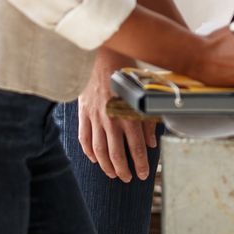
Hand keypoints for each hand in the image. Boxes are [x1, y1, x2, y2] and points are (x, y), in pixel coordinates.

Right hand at [78, 48, 154, 182]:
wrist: (102, 55)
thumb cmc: (126, 71)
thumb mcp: (143, 94)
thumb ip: (147, 120)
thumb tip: (151, 144)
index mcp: (128, 114)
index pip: (136, 147)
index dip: (140, 164)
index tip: (143, 175)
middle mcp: (111, 118)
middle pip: (116, 153)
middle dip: (123, 169)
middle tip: (127, 179)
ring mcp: (95, 117)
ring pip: (99, 150)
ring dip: (106, 165)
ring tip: (112, 174)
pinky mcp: (83, 113)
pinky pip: (84, 137)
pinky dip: (88, 151)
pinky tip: (94, 159)